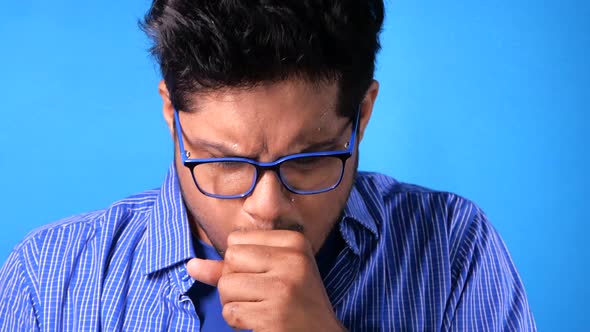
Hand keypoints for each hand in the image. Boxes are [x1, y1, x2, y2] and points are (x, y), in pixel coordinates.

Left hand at [186, 230, 344, 331]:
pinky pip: (230, 311)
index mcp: (295, 241)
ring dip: (234, 302)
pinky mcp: (272, 315)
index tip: (265, 276)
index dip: (240, 263)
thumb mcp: (274, 272)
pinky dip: (238, 321)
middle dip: (233, 280)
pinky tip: (260, 321)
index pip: (236, 240)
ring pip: (226, 285)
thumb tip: (191, 265)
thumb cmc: (296, 301)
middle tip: (260, 294)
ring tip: (258, 308)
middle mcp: (292, 260)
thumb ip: (233, 266)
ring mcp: (283, 287)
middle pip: (230, 259)